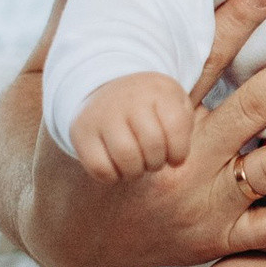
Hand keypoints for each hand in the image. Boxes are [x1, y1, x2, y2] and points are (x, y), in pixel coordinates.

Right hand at [27, 0, 265, 266]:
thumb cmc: (81, 156)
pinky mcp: (215, 239)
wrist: (71, 238)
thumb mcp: (74, 100)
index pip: (201, 63)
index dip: (235, 23)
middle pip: (249, 110)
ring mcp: (203, 204)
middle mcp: (182, 162)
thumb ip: (95, 43)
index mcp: (150, 121)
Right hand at [70, 72, 197, 182]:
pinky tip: (117, 167)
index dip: (179, 151)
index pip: (175, 127)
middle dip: (157, 162)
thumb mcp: (176, 104)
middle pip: (152, 146)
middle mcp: (128, 99)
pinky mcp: (81, 132)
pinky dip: (112, 176)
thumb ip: (185, 126)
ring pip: (126, 158)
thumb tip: (177, 160)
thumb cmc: (151, 107)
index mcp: (158, 90)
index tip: (175, 156)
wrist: (108, 90)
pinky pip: (100, 168)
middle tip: (153, 160)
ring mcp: (102, 114)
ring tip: (137, 164)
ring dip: (136, 171)